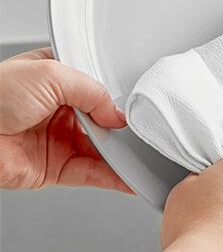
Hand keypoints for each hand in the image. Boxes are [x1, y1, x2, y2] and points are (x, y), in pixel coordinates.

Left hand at [0, 47, 131, 192]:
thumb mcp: (51, 73)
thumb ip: (92, 91)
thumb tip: (117, 115)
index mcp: (59, 79)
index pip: (99, 88)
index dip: (117, 97)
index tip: (134, 106)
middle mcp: (60, 110)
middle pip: (103, 121)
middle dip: (122, 128)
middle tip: (141, 131)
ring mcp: (57, 140)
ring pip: (100, 150)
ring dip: (121, 155)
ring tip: (142, 156)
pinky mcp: (54, 168)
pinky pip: (89, 173)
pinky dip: (112, 177)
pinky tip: (128, 176)